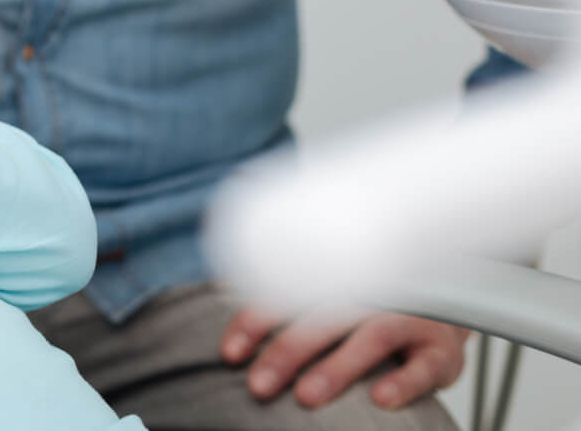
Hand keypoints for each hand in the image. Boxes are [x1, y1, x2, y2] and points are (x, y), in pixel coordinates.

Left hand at [222, 305, 467, 409]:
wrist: (451, 298)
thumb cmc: (375, 307)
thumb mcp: (335, 300)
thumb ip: (292, 311)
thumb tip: (233, 343)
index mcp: (337, 280)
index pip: (288, 296)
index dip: (255, 322)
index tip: (230, 354)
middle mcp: (371, 294)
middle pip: (323, 319)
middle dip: (287, 351)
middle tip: (257, 386)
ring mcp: (409, 319)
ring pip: (371, 338)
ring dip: (336, 368)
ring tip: (305, 397)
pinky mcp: (441, 350)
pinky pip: (424, 366)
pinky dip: (403, 381)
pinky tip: (379, 400)